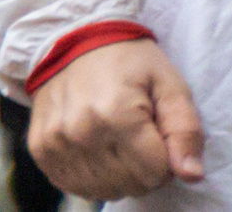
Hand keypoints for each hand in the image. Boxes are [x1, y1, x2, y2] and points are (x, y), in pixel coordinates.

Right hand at [29, 38, 205, 200]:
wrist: (72, 40)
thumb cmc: (129, 62)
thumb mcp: (170, 85)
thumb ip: (186, 131)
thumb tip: (191, 175)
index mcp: (116, 115)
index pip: (157, 173)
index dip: (166, 158)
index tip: (157, 133)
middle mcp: (80, 132)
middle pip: (131, 185)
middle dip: (144, 169)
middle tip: (138, 137)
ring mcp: (55, 142)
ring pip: (104, 190)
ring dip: (118, 175)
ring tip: (116, 143)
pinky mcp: (40, 148)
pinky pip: (74, 186)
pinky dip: (90, 177)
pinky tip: (94, 152)